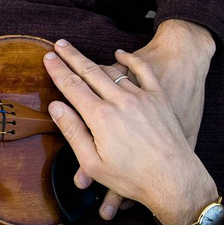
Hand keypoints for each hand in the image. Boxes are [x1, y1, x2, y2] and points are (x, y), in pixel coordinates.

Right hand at [43, 39, 217, 224]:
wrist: (175, 179)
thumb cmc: (132, 177)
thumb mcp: (93, 163)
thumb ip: (72, 131)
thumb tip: (55, 107)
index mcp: (100, 117)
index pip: (72, 86)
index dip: (58, 70)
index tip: (47, 57)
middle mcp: (120, 101)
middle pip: (90, 72)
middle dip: (71, 57)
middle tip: (58, 45)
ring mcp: (142, 97)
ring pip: (113, 71)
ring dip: (94, 60)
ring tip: (80, 53)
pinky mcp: (159, 98)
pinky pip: (143, 71)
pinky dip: (131, 60)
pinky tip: (120, 54)